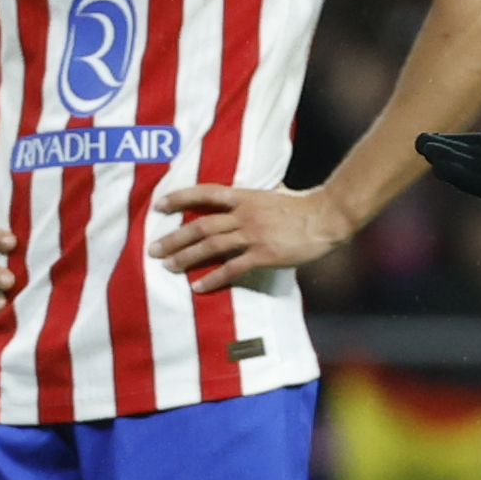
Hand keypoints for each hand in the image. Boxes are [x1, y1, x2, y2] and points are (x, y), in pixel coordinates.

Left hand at [151, 183, 351, 292]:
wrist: (327, 218)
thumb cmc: (303, 207)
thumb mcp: (273, 195)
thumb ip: (252, 200)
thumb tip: (239, 203)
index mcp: (245, 197)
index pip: (205, 193)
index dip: (179, 198)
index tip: (158, 206)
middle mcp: (244, 214)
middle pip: (200, 225)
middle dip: (174, 238)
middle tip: (153, 249)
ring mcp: (254, 234)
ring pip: (211, 246)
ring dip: (186, 257)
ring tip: (168, 267)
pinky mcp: (265, 254)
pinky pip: (232, 268)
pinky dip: (213, 277)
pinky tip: (198, 286)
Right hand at [417, 59, 480, 201]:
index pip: (474, 145)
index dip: (451, 141)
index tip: (427, 133)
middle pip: (469, 161)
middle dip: (443, 154)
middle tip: (418, 143)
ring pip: (474, 175)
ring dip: (449, 165)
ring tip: (425, 151)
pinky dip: (464, 177)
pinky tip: (443, 166)